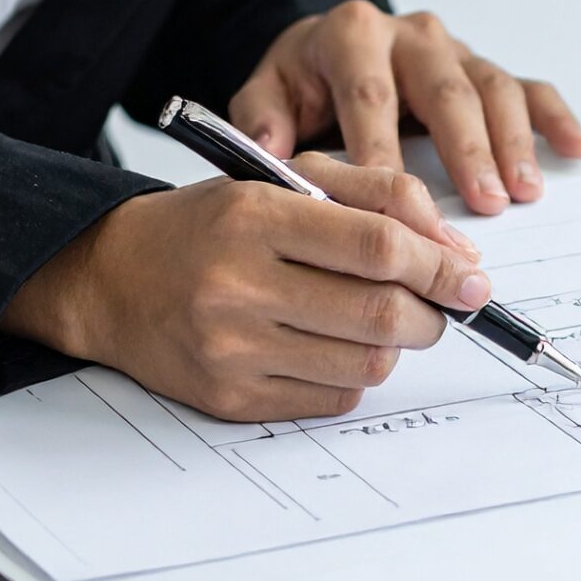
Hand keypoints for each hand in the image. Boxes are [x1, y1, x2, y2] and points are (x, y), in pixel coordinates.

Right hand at [1, 155, 488, 421]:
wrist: (110, 279)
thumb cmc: (207, 227)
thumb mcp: (282, 180)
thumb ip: (375, 196)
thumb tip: (454, 251)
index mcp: (254, 217)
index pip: (377, 246)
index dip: (439, 265)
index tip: (470, 277)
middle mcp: (238, 285)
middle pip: (380, 314)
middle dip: (431, 314)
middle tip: (438, 307)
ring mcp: (232, 350)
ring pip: (366, 364)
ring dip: (396, 346)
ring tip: (381, 322)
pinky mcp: (231, 400)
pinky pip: (333, 400)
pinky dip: (353, 376)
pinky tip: (332, 349)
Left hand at [228, 0, 580, 215]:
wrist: (329, 50)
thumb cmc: (303, 84)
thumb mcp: (268, 93)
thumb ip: (263, 117)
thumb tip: (268, 148)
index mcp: (352, 35)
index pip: (370, 93)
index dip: (384, 148)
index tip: (394, 200)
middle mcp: (411, 35)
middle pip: (444, 89)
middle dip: (466, 148)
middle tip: (484, 202)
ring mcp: (455, 51)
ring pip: (492, 88)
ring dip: (512, 142)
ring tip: (524, 193)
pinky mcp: (484, 68)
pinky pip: (528, 87)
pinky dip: (554, 117)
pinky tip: (576, 148)